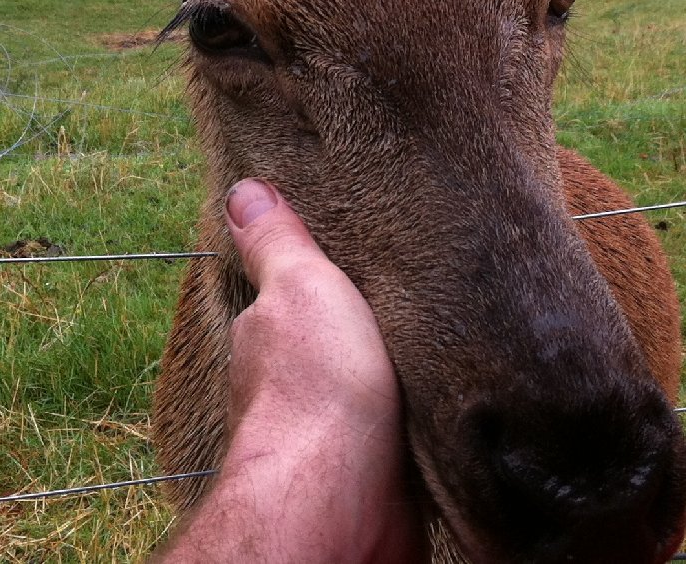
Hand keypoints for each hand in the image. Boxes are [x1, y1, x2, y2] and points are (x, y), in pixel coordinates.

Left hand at [156, 180, 426, 563]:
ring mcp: (333, 438)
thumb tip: (240, 191)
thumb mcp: (299, 285)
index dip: (317, 286)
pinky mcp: (376, 477)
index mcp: (269, 339)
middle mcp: (293, 391)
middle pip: (326, 350)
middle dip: (359, 336)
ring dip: (391, 382)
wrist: (345, 495)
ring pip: (363, 396)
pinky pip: (398, 439)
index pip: (287, 302)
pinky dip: (415, 426)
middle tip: (411, 304)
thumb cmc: (316, 388)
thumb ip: (277, 241)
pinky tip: (444, 410)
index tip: (353, 269)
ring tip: (439, 351)